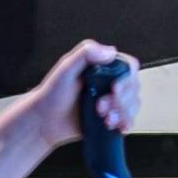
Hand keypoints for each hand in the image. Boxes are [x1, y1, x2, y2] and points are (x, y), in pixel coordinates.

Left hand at [15, 39, 139, 141]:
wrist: (43, 122)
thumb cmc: (51, 95)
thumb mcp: (65, 68)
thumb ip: (86, 54)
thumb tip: (110, 51)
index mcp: (103, 67)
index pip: (128, 67)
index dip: (127, 78)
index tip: (114, 88)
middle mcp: (110, 82)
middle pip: (133, 87)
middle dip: (121, 100)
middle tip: (100, 106)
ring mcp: (112, 101)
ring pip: (133, 104)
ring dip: (122, 113)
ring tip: (104, 118)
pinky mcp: (111, 117)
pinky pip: (129, 119)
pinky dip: (126, 123)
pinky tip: (115, 125)